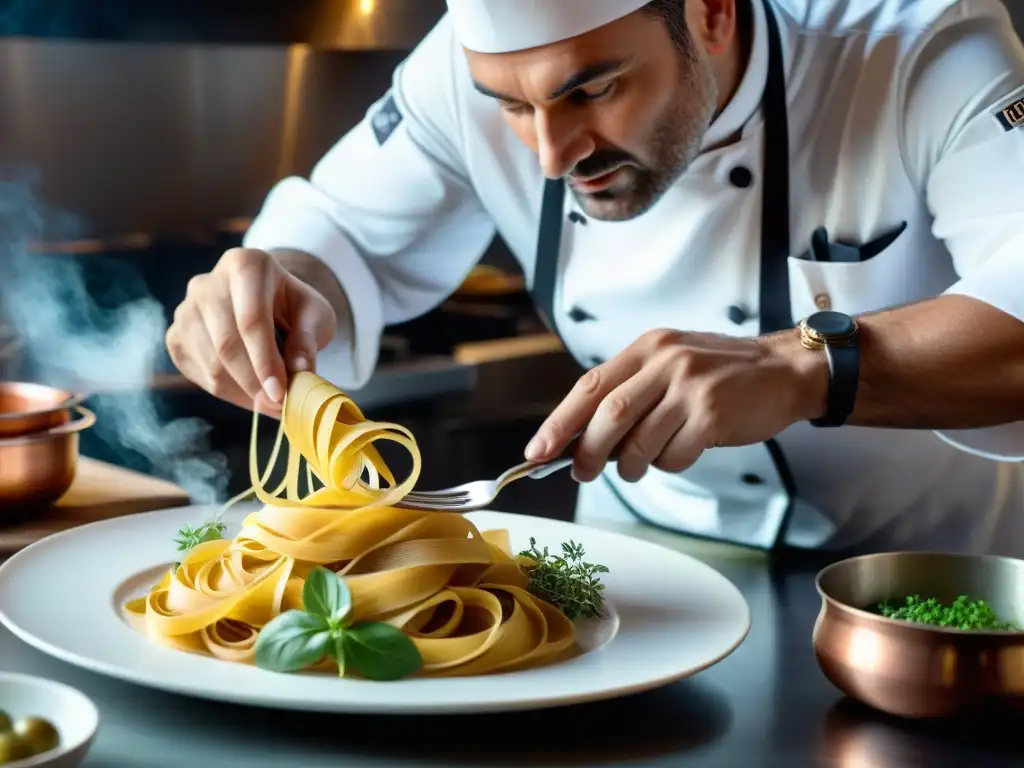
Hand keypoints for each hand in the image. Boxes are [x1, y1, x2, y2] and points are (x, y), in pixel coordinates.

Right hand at [166, 248, 336, 414]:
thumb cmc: (293, 307)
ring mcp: (185, 309)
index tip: (280, 393)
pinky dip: (227, 392)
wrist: (265, 301)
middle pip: (227, 344)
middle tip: (279, 406)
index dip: (265, 361)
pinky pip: (198, 374)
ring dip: (243, 392)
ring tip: (271, 402)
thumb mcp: (315, 315)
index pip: (252, 320)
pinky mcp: (175, 335)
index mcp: (246, 265)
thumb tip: (300, 371)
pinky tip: (250, 393)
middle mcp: (207, 283)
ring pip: (211, 364)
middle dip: (255, 383)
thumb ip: (308, 340)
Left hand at [524, 329, 825, 481]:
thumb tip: (581, 437)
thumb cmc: (721, 375)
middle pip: (609, 414)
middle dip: (588, 451)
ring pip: (639, 441)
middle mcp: (667, 361)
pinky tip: (681, 453)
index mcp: (649, 347)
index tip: (538, 450)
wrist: (785, 370)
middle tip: (582, 471)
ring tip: (638, 465)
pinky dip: (668, 465)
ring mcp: (691, 387)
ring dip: (630, 465)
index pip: (591, 385)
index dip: (559, 421)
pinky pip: (674, 456)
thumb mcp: (671, 364)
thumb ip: (631, 391)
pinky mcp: (713, 414)